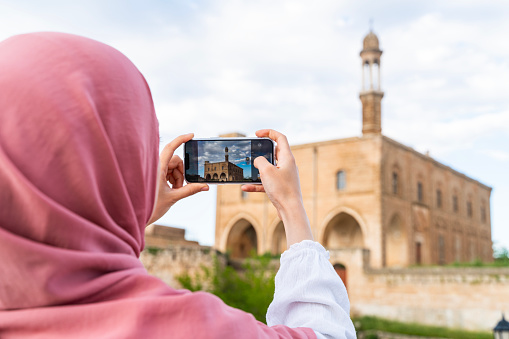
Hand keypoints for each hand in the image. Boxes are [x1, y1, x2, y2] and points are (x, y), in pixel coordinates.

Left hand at [147, 133, 207, 224]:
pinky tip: (169, 190)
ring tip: (173, 191)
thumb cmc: (151, 207)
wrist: (136, 216)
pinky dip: (172, 180)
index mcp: (157, 168)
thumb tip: (205, 186)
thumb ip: (190, 190)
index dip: (181, 139)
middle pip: (175, 161)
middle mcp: (155, 167)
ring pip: (173, 167)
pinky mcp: (154, 176)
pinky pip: (168, 172)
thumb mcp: (173, 198)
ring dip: (177, 178)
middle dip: (181, 173)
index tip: (191, 135)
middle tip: (179, 187)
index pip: (170, 148)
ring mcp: (154, 171)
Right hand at [242, 129, 312, 245]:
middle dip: (262, 151)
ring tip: (247, 169)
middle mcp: (287, 165)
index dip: (269, 132)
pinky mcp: (281, 186)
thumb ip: (260, 161)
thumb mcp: (266, 171)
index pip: (280, 138)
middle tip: (252, 150)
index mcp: (287, 157)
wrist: (290, 210)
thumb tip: (258, 160)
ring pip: (269, 168)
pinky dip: (257, 183)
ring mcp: (284, 176)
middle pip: (274, 152)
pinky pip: (267, 182)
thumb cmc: (282, 189)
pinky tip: (245, 187)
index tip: (257, 133)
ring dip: (257, 169)